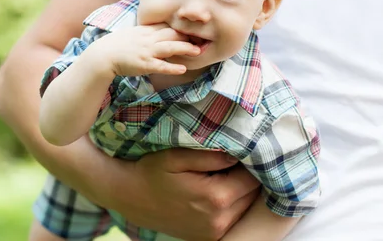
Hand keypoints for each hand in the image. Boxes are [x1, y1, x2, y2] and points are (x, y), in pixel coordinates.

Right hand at [91, 24, 199, 76]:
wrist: (103, 55)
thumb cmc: (117, 45)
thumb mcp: (133, 33)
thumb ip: (146, 31)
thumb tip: (157, 30)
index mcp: (146, 30)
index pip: (168, 25)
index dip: (182, 26)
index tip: (195, 28)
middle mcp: (148, 39)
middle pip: (172, 34)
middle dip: (188, 35)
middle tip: (204, 37)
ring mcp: (147, 51)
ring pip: (170, 47)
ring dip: (185, 48)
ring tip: (198, 51)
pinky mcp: (144, 64)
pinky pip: (161, 65)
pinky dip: (172, 67)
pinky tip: (183, 69)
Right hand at [100, 148, 260, 240]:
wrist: (130, 197)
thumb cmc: (151, 172)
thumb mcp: (176, 157)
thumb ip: (209, 156)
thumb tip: (237, 155)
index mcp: (214, 198)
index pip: (252, 178)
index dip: (249, 162)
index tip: (239, 149)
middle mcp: (219, 220)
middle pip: (253, 195)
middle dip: (247, 176)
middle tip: (232, 160)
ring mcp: (214, 233)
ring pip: (246, 208)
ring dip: (240, 191)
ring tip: (223, 175)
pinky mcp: (209, 238)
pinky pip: (234, 218)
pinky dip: (232, 205)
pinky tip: (216, 191)